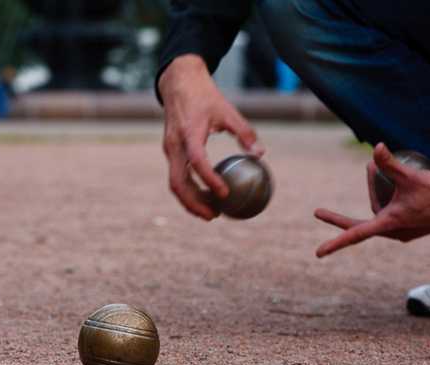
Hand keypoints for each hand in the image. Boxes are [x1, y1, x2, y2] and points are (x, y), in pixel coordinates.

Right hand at [159, 55, 262, 219]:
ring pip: (175, 183)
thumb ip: (244, 133)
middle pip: (178, 182)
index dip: (210, 180)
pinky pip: (176, 177)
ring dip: (190, 202)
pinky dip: (188, 192)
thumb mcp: (228, 111)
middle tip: (214, 215)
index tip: (225, 194)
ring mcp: (169, 150)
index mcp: (189, 133)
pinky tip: (204, 199)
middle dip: (195, 203)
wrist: (178, 83)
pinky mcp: (170, 152)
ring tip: (210, 214)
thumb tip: (261, 154)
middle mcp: (175, 145)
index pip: (197, 162)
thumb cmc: (205, 97)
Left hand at [314, 143, 429, 257]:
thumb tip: (376, 147)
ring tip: (372, 170)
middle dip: (340, 219)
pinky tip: (390, 186)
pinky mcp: (408, 229)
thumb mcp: (411, 176)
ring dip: (372, 195)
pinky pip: (388, 216)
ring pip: (376, 215)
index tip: (318, 253)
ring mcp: (401, 233)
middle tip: (318, 213)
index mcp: (389, 224)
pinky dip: (384, 201)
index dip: (336, 242)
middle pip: (360, 224)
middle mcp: (393, 232)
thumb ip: (390, 164)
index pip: (356, 234)